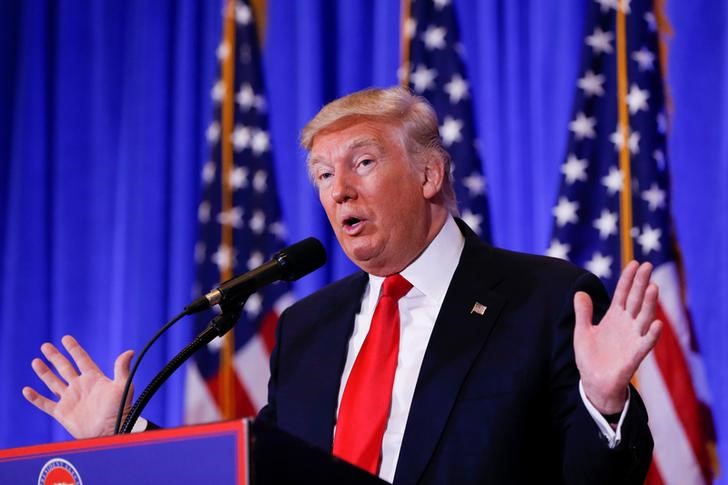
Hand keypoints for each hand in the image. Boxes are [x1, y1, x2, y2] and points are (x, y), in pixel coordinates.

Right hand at [22, 335, 133, 438]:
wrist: (111, 431)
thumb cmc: (120, 410)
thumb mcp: (122, 386)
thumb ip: (122, 369)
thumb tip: (130, 351)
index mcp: (94, 378)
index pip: (82, 359)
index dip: (74, 349)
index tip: (66, 338)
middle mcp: (80, 386)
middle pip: (64, 368)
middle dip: (55, 357)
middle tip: (45, 345)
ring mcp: (70, 399)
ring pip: (53, 382)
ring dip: (44, 373)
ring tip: (36, 361)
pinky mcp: (62, 412)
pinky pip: (45, 404)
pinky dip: (35, 398)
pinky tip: (27, 390)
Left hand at [574, 261, 662, 413]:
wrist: (594, 382)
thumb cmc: (590, 357)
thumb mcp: (582, 331)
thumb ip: (583, 312)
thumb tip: (580, 292)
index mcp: (614, 317)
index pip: (623, 293)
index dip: (628, 279)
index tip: (635, 263)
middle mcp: (626, 325)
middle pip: (636, 300)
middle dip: (641, 283)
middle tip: (648, 266)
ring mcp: (633, 338)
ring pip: (644, 318)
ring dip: (649, 304)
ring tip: (653, 288)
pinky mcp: (635, 355)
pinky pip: (646, 343)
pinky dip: (652, 334)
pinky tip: (658, 324)